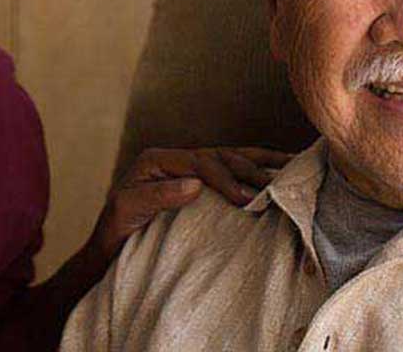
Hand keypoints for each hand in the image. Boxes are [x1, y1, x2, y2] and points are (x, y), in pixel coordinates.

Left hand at [86, 146, 292, 262]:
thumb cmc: (116, 230)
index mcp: (157, 159)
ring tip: (292, 167)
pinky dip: (256, 167)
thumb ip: (159, 195)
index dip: (225, 178)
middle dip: (249, 171)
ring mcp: (188, 168)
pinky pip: (231, 169)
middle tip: (275, 190)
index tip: (246, 199)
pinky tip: (281, 168)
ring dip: (261, 164)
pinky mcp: (199, 182)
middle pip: (220, 156)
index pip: (199, 162)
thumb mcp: (129, 209)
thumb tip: (195, 184)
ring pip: (231, 157)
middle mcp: (175, 158)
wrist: (110, 247)